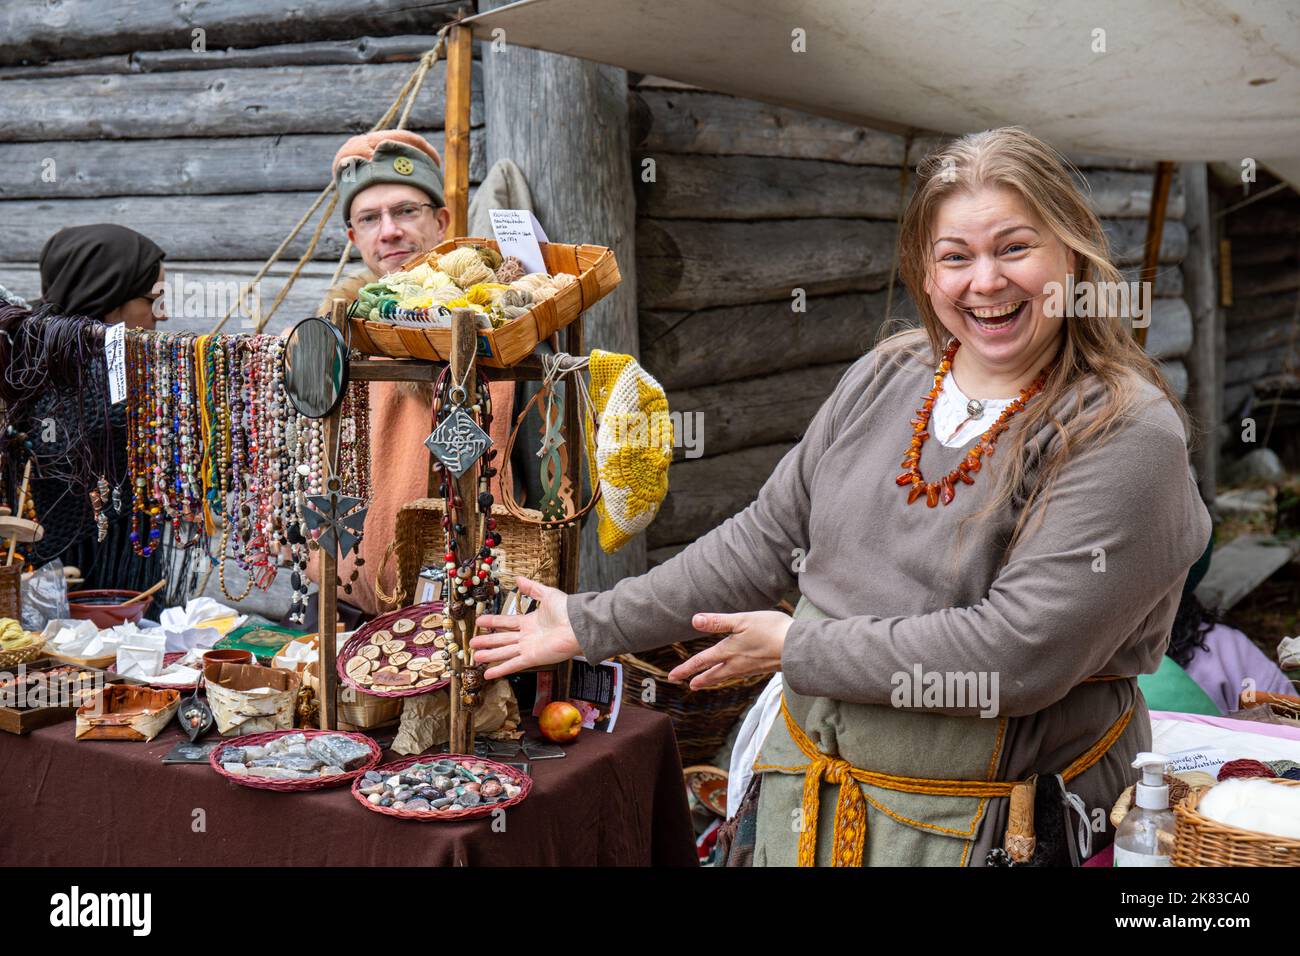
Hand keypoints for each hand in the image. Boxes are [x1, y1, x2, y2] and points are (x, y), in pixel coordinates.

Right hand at [471, 576, 580, 679]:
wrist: (578, 624)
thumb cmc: (566, 610)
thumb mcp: (547, 594)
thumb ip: (531, 588)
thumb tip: (518, 579)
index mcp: (530, 622)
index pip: (506, 623)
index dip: (492, 622)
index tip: (479, 621)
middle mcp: (527, 636)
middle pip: (502, 639)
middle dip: (487, 641)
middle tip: (472, 642)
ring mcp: (528, 648)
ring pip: (504, 652)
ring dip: (490, 655)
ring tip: (476, 657)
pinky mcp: (531, 658)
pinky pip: (512, 664)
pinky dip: (500, 669)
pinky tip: (487, 673)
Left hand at [667, 610, 791, 690]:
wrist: (798, 648)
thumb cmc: (771, 630)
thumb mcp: (742, 620)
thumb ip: (718, 622)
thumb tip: (694, 620)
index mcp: (729, 651)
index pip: (702, 661)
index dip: (686, 668)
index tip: (672, 677)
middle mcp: (737, 663)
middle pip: (713, 674)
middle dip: (699, 679)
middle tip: (688, 685)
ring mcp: (750, 667)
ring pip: (726, 676)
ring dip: (713, 680)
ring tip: (703, 683)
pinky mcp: (762, 668)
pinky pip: (740, 675)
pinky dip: (730, 676)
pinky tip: (734, 673)